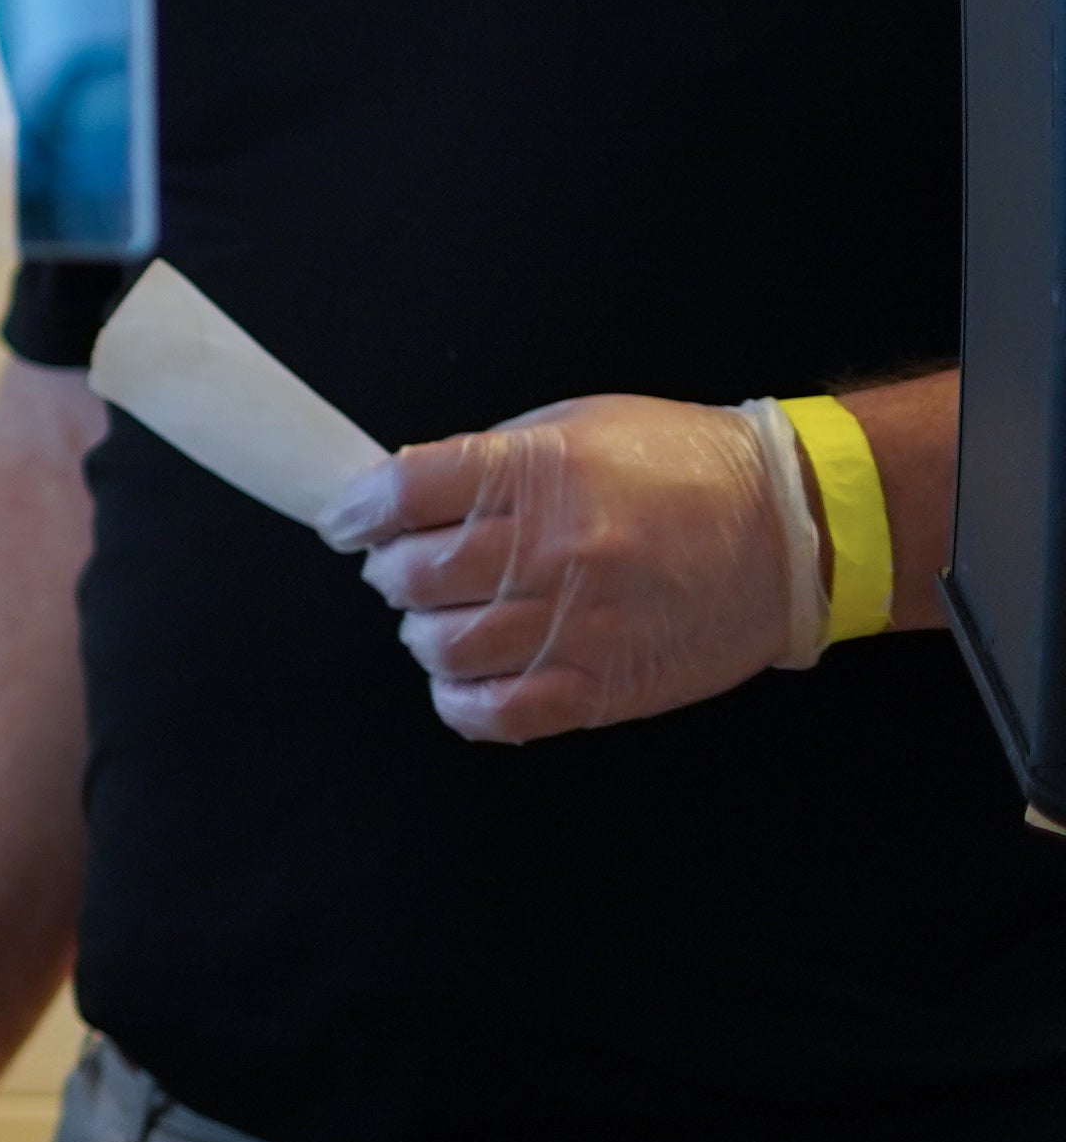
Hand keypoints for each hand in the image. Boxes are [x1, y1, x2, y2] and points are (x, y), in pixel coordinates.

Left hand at [326, 395, 784, 742]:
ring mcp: (578, 624)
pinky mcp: (604, 685)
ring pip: (443, 648)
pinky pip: (496, 713)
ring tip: (445, 618)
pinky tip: (467, 676)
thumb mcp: (577, 427)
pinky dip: (460, 701)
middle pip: (412, 576)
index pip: (400, 494)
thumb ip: (486, 460)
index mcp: (540, 474)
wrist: (794, 528)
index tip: (347, 522)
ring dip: (424, 634)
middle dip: (391, 572)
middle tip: (407, 568)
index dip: (355, 512)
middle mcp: (554, 551)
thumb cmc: (682, 468)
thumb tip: (400, 493)